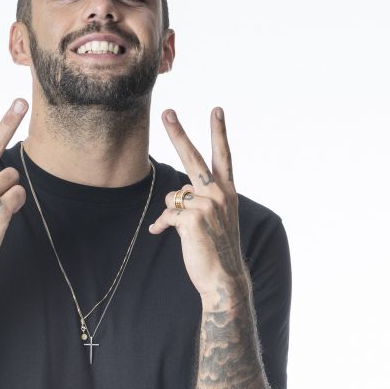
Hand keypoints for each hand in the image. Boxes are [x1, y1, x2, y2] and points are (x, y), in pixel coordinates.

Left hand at [148, 107, 248, 306]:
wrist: (223, 278)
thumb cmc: (216, 250)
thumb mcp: (214, 220)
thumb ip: (197, 201)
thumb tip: (172, 197)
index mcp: (227, 192)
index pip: (224, 157)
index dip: (219, 132)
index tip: (217, 109)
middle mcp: (219, 194)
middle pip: (193, 158)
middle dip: (179, 133)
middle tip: (167, 112)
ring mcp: (206, 205)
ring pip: (173, 196)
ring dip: (170, 212)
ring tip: (184, 230)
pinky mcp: (191, 218)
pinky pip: (166, 215)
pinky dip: (162, 225)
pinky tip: (163, 234)